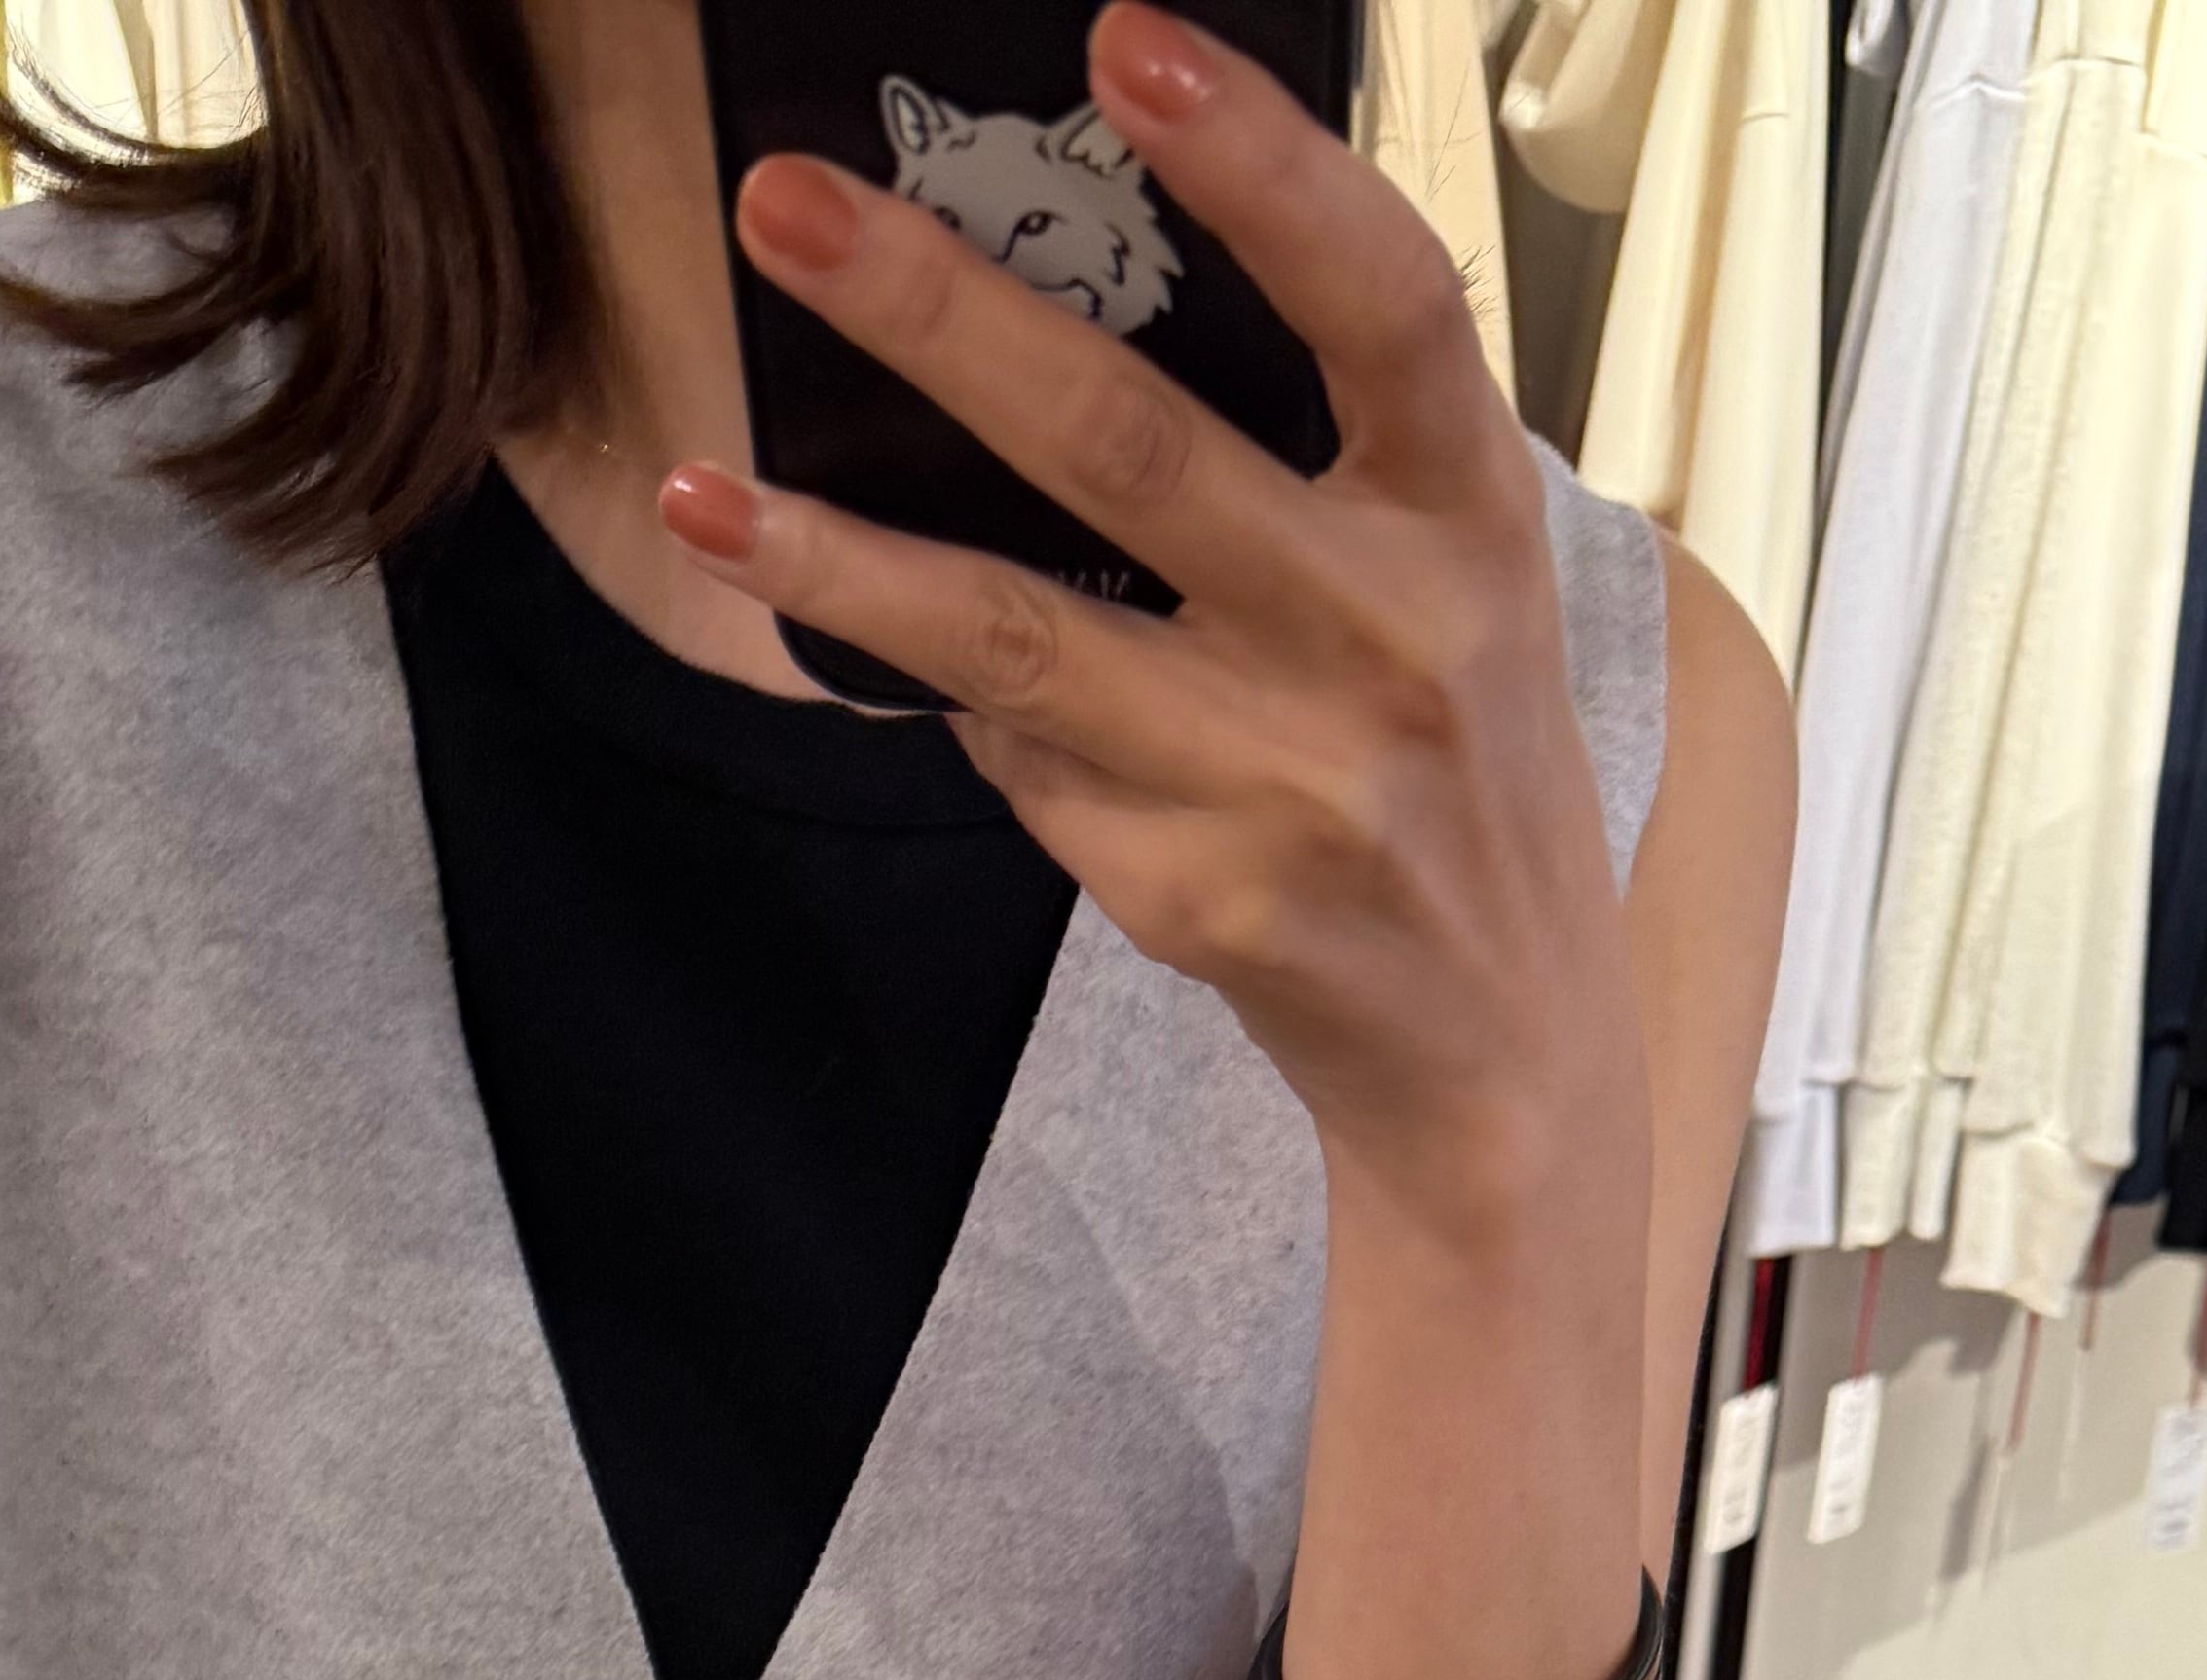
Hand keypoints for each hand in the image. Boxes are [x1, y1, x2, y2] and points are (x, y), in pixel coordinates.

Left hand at [660, 1, 1639, 1216]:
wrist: (1505, 1052)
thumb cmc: (1455, 768)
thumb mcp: (1448, 584)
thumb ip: (1316, 461)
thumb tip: (1046, 331)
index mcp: (1471, 513)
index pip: (1381, 299)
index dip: (1260, 166)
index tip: (1124, 46)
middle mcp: (1392, 637)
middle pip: (1130, 446)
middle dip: (939, 312)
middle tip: (786, 209)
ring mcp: (1291, 781)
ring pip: (1018, 636)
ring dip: (838, 555)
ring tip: (700, 489)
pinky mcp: (1203, 899)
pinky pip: (1030, 770)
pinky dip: (966, 717)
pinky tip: (904, 677)